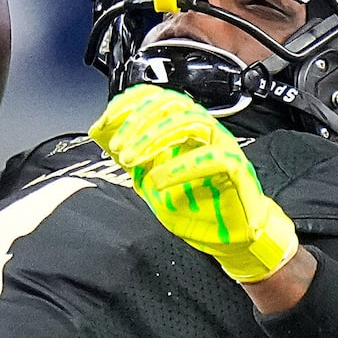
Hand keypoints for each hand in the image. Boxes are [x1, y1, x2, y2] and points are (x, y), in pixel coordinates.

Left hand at [89, 84, 296, 282]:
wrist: (228, 238)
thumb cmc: (197, 208)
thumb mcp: (150, 179)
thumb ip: (130, 154)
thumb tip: (101, 131)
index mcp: (184, 128)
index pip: (157, 98)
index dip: (129, 104)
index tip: (106, 122)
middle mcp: (203, 130)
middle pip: (171, 103)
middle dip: (138, 122)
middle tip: (118, 147)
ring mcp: (221, 145)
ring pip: (188, 121)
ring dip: (153, 138)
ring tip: (131, 160)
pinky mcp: (236, 167)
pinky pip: (211, 156)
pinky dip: (181, 166)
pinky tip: (160, 179)